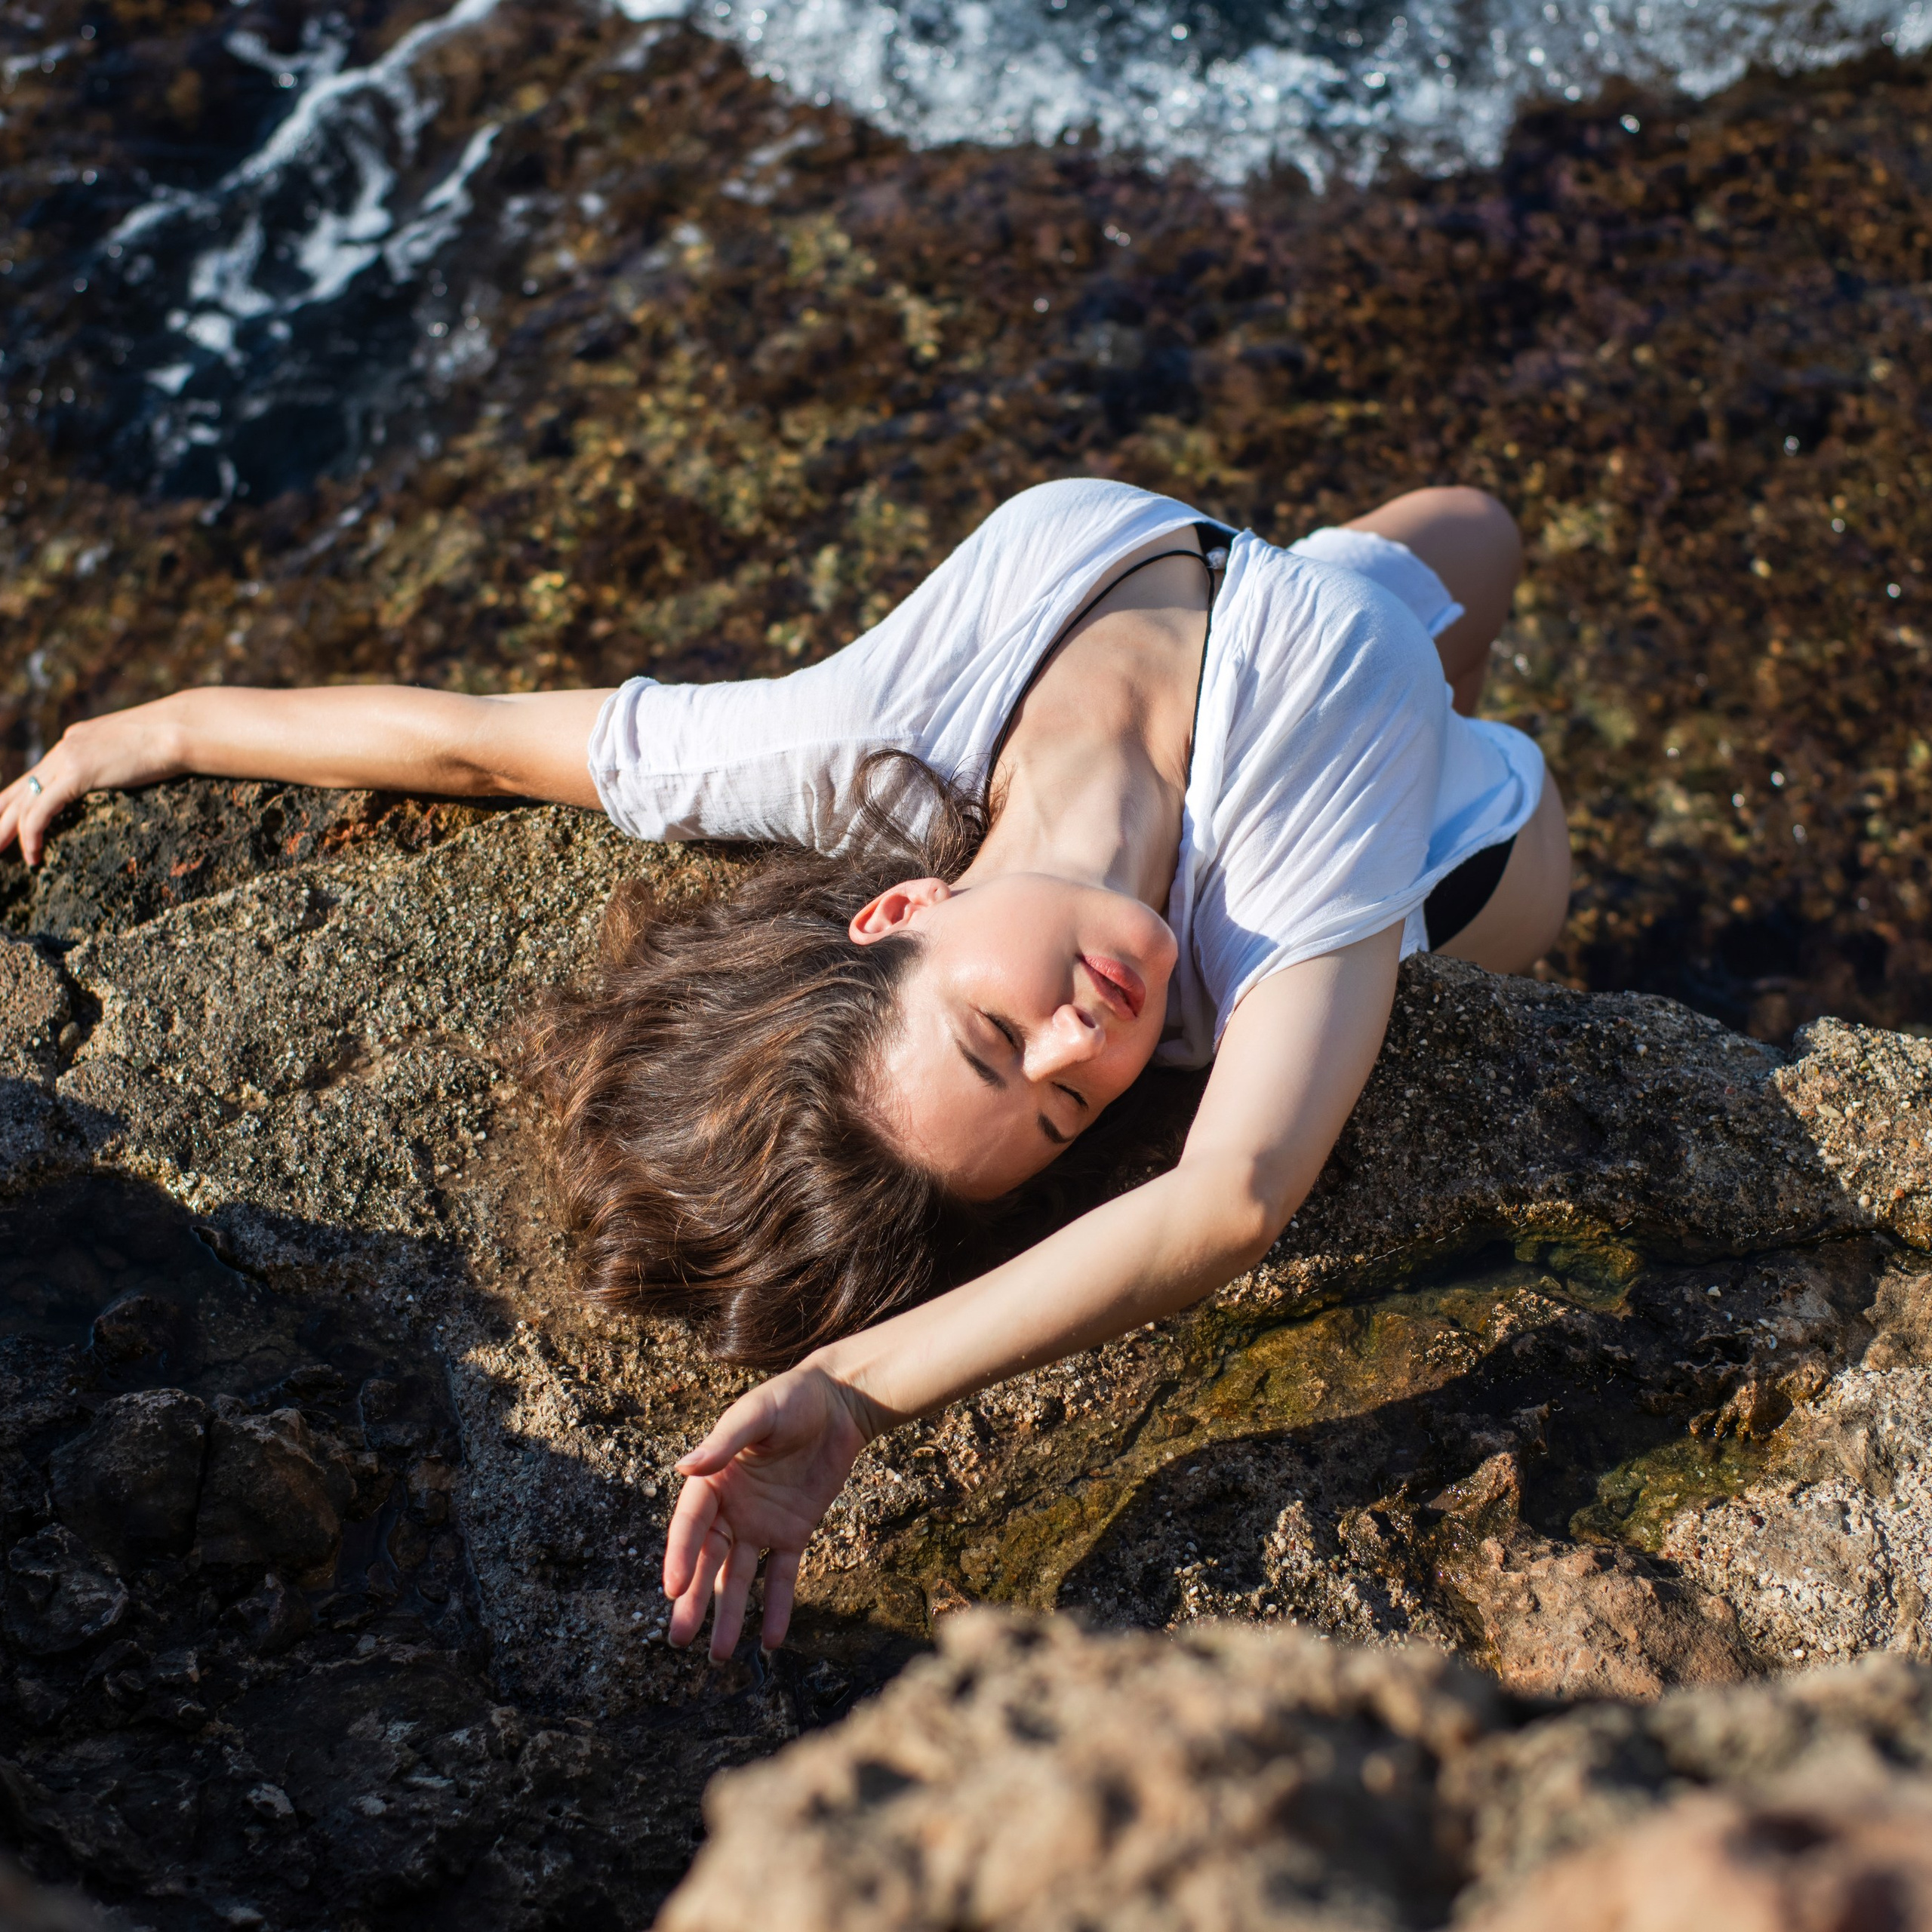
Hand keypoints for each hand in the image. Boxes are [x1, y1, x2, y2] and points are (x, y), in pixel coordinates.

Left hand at [0, 700, 187, 866]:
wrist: (180, 729)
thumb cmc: (171, 740)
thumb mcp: (134, 751)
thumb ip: (117, 763)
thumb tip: (124, 778)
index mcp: (75, 743)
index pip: (35, 777)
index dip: (16, 802)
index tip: (9, 824)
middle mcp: (64, 749)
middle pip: (18, 789)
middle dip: (0, 817)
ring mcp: (67, 759)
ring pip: (22, 802)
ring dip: (7, 833)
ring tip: (0, 856)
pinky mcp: (76, 774)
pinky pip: (40, 811)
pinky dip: (32, 835)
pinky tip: (33, 856)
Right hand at [662, 1360, 886, 1660]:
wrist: (840, 1402)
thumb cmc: (792, 1399)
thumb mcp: (757, 1415)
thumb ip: (724, 1444)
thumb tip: (684, 1467)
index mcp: (713, 1481)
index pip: (690, 1526)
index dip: (679, 1556)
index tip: (671, 1589)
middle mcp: (731, 1509)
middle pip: (708, 1561)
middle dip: (693, 1600)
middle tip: (680, 1639)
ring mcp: (761, 1524)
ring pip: (739, 1577)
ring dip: (730, 1614)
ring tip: (720, 1655)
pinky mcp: (794, 1532)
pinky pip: (783, 1575)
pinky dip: (779, 1607)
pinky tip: (773, 1640)